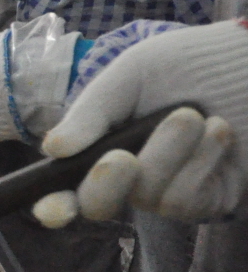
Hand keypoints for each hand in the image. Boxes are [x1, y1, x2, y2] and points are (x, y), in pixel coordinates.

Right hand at [32, 21, 247, 226]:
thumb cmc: (196, 63)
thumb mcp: (134, 73)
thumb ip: (92, 111)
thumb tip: (53, 149)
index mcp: (102, 145)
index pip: (66, 188)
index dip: (53, 205)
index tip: (53, 208)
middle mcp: (132, 176)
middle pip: (98, 205)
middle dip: (105, 184)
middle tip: (120, 158)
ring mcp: (170, 192)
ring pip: (148, 197)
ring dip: (168, 154)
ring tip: (193, 116)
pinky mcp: (210, 200)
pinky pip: (187, 200)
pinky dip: (200, 163)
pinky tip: (218, 133)